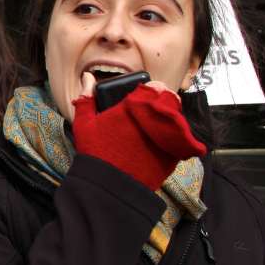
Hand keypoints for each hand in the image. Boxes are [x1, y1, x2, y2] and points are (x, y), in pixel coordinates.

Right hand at [72, 72, 205, 190]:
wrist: (110, 185)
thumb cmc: (96, 152)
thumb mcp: (84, 124)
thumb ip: (86, 98)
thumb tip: (88, 78)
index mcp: (136, 106)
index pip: (155, 87)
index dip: (152, 89)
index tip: (145, 95)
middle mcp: (156, 118)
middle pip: (171, 100)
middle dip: (164, 102)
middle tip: (151, 110)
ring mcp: (167, 137)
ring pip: (178, 120)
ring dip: (169, 119)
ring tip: (154, 127)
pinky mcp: (174, 155)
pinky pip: (180, 141)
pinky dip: (173, 140)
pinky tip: (157, 144)